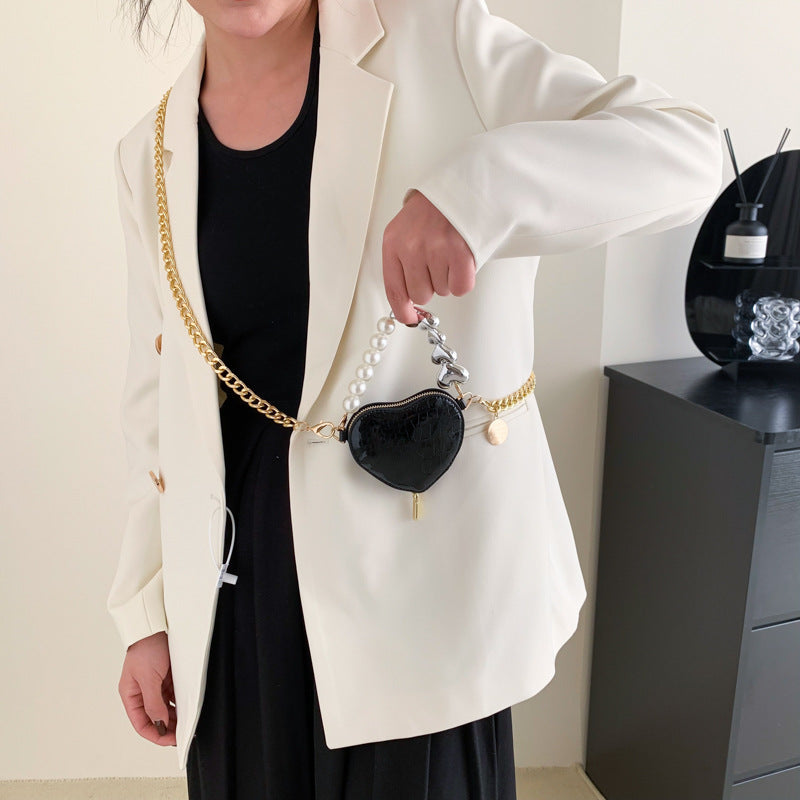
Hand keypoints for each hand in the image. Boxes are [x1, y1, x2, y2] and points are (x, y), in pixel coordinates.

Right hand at [118, 630, 176, 746]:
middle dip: (167, 728)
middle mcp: (141, 693)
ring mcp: (154, 686)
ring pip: (164, 709)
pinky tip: (187, 708)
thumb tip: (159, 724)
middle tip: (183, 734)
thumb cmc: (146, 648)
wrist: (155, 626)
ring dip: (174, 717)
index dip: (155, 734)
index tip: (170, 740)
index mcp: (131, 695)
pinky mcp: (165, 678)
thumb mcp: (149, 678)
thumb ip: (153, 703)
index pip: (141, 723)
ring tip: (187, 724)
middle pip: (154, 718)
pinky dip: (179, 704)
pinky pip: (172, 697)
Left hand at [382, 189, 476, 324]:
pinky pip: (461, 287)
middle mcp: (412, 247)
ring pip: (443, 290)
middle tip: (436, 262)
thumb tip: (407, 304)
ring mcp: (436, 249)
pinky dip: (463, 279)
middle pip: (421, 294)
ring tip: (448, 253)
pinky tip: (460, 260)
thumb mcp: (404, 233)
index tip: (409, 318)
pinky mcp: (460, 252)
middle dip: (430, 284)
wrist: (457, 187)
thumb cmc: (430, 212)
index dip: (402, 310)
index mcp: (394, 243)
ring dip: (447, 277)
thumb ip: (401, 266)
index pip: (394, 290)